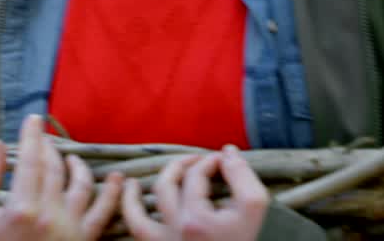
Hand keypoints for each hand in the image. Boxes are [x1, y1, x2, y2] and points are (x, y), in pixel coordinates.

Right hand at [0, 114, 124, 240]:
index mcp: (21, 208)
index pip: (30, 160)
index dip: (32, 136)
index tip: (34, 119)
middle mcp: (49, 215)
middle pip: (54, 169)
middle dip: (49, 149)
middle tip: (44, 140)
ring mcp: (71, 228)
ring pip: (83, 184)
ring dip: (79, 166)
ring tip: (71, 159)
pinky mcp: (85, 239)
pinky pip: (105, 211)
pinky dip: (115, 192)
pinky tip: (118, 178)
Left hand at [122, 145, 269, 240]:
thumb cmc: (245, 240)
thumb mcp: (253, 205)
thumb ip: (241, 175)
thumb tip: (227, 152)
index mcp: (194, 218)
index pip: (196, 175)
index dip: (210, 160)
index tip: (224, 159)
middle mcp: (173, 230)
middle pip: (167, 186)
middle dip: (180, 165)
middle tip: (196, 159)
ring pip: (137, 218)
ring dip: (131, 198)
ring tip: (132, 183)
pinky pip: (139, 236)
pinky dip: (131, 220)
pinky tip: (131, 209)